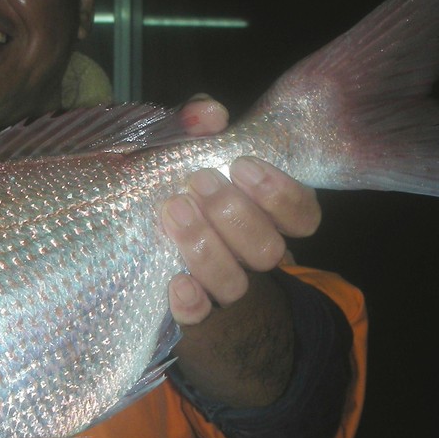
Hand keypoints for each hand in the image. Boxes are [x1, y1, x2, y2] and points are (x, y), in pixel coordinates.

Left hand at [161, 96, 319, 324]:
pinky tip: (177, 283)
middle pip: (268, 250)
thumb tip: (210, 115)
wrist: (135, 248)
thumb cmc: (172, 184)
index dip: (280, 194)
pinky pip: (201, 322)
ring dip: (208, 248)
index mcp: (266, 217)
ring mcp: (223, 290)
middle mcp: (251, 257)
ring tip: (175, 211)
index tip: (241, 165)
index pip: (303, 216)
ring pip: (236, 285)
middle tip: (200, 181)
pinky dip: (193, 303)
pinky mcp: (191, 315)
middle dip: (235, 214)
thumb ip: (197, 123)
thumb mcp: (183, 147)